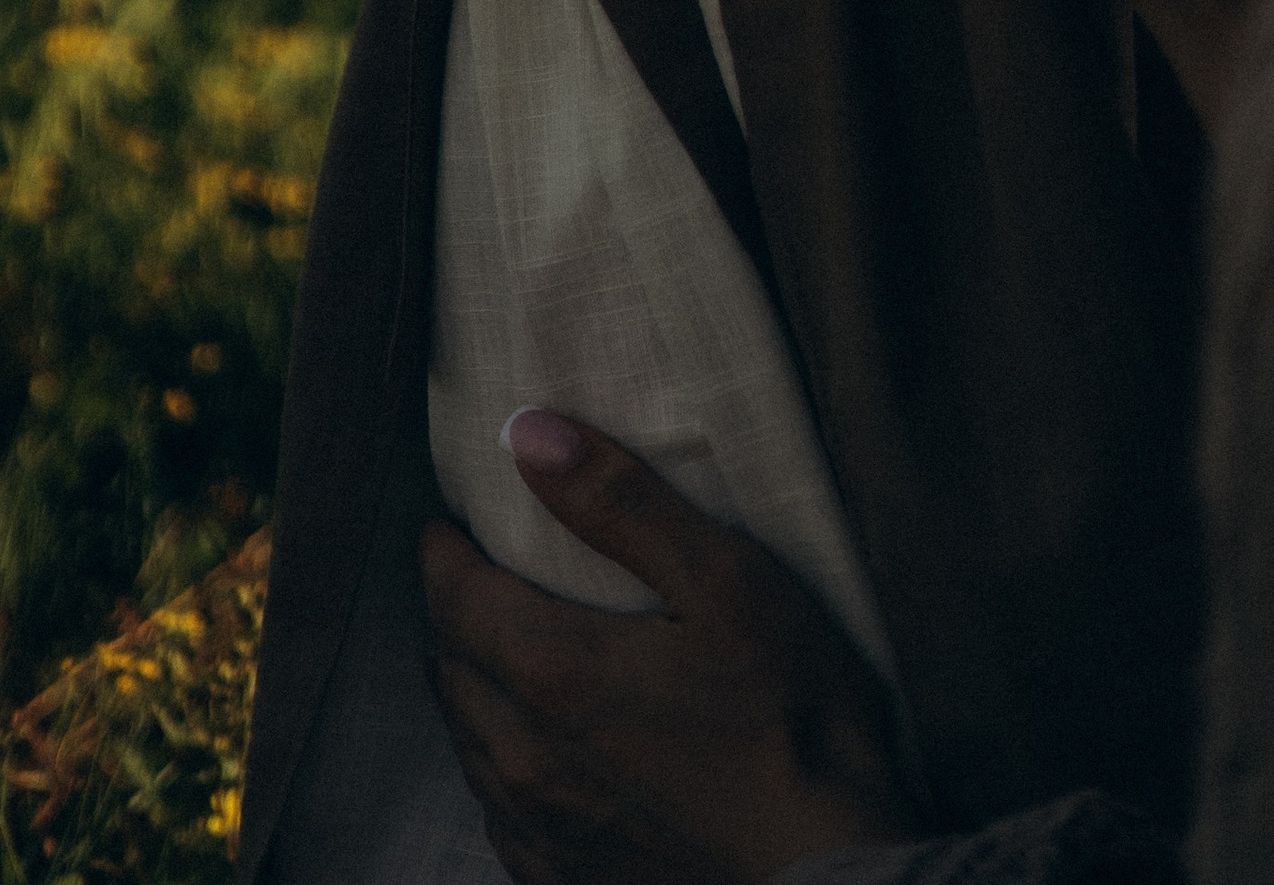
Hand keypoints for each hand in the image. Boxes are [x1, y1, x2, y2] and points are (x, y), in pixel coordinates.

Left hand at [421, 414, 914, 884]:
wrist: (830, 868)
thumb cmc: (792, 716)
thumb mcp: (725, 580)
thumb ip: (621, 502)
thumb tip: (527, 434)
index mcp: (550, 673)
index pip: (452, 596)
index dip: (443, 550)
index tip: (450, 519)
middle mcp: (523, 759)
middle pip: (447, 667)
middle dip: (454, 613)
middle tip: (481, 574)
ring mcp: (541, 831)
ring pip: (467, 742)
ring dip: (473, 687)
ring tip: (502, 650)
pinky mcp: (565, 879)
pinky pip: (499, 811)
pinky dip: (501, 763)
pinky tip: (537, 750)